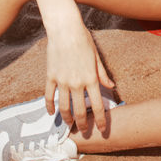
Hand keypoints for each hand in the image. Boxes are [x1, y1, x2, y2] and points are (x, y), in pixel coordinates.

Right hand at [44, 13, 114, 133]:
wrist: (65, 29)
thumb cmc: (83, 40)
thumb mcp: (96, 57)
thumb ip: (102, 75)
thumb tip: (111, 87)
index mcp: (90, 79)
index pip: (97, 106)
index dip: (100, 120)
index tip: (102, 130)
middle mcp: (76, 83)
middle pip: (79, 111)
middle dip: (82, 124)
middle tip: (84, 131)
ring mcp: (62, 81)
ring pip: (64, 107)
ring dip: (67, 119)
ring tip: (69, 125)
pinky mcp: (51, 76)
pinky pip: (49, 96)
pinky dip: (50, 106)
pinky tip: (52, 113)